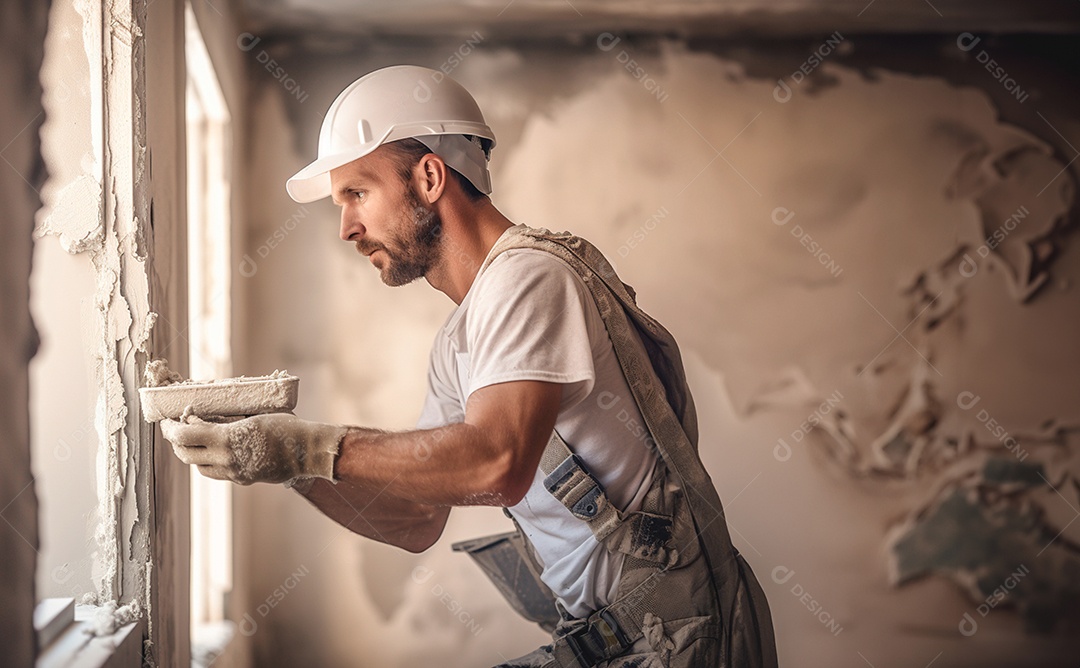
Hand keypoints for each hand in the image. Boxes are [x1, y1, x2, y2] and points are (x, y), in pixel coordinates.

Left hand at [160, 413, 346, 485]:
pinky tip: (216, 451)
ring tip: (194, 440)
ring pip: (199, 468)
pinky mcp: (243, 480)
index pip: (184, 436)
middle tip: (176, 428)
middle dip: (176, 441)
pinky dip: (209, 462)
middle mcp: (226, 459)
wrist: (308, 451)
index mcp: (227, 439)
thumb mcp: (254, 415)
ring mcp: (235, 473)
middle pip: (186, 455)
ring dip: (191, 454)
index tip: (168, 420)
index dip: (170, 428)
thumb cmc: (286, 426)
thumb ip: (228, 418)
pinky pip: (217, 473)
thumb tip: (205, 415)